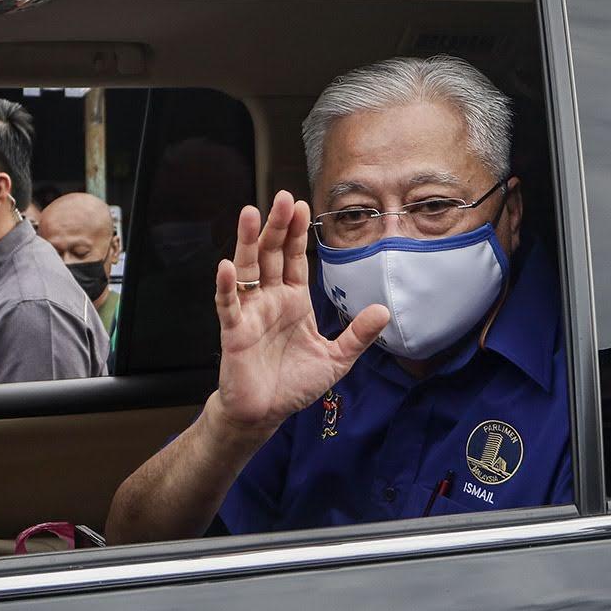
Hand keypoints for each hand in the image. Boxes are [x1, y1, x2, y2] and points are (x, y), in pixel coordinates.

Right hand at [211, 190, 388, 434]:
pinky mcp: (234, 332)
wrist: (266, 413)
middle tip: (282, 197)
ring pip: (248, 270)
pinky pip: (228, 305)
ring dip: (248, 242)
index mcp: (294, 301)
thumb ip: (358, 335)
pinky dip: (226, 287)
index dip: (297, 234)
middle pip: (271, 255)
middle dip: (277, 226)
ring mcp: (250, 313)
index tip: (302, 206)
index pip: (295, 259)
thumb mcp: (336, 359)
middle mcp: (270, 300)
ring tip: (251, 213)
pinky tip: (227, 267)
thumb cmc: (294, 384)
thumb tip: (384, 311)